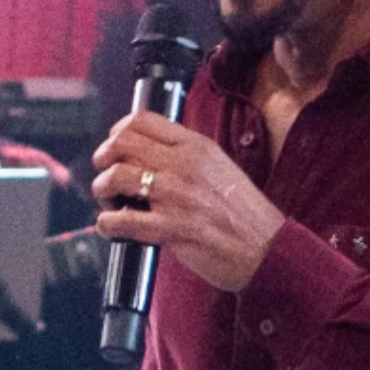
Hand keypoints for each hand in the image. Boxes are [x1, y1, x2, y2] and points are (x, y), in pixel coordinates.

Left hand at [91, 111, 283, 291]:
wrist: (267, 249)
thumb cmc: (247, 215)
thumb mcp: (221, 168)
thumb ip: (190, 157)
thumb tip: (154, 154)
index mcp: (197, 147)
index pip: (143, 120)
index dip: (118, 131)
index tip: (115, 144)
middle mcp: (184, 165)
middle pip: (122, 143)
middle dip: (104, 158)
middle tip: (105, 173)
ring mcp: (176, 196)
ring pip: (115, 177)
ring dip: (102, 189)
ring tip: (109, 202)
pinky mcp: (170, 228)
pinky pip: (121, 220)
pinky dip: (108, 224)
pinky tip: (114, 227)